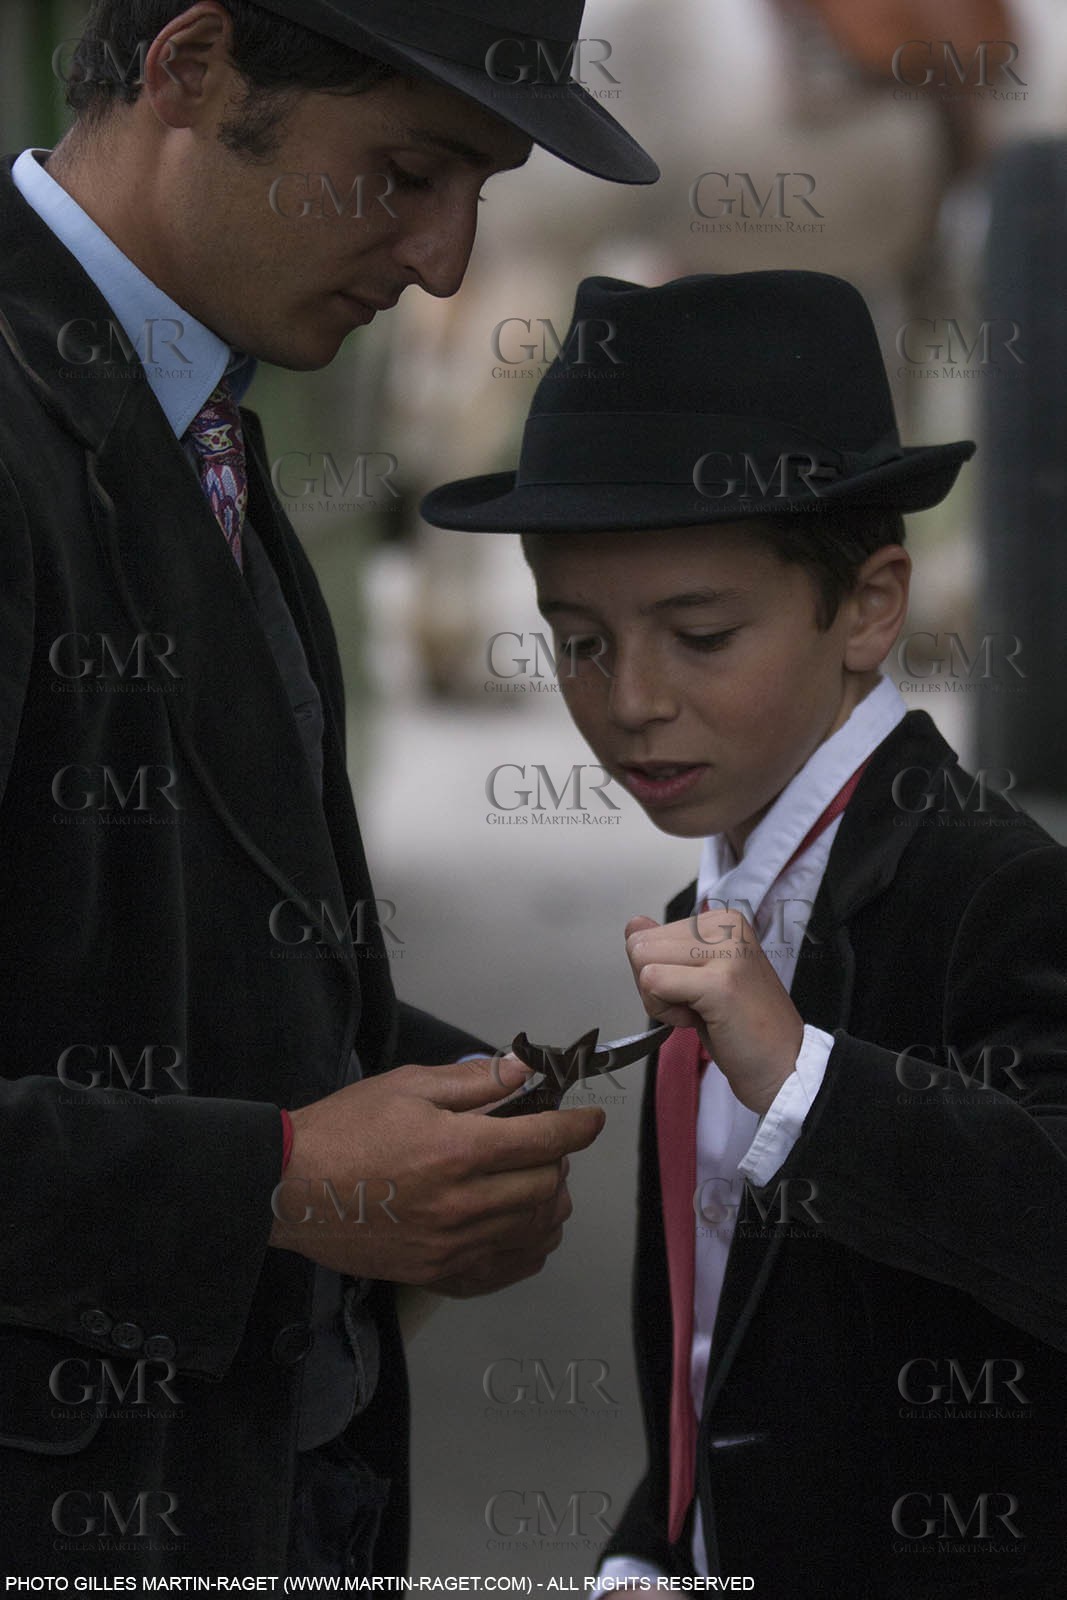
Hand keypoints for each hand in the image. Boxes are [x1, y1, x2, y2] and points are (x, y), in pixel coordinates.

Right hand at [270, 1058, 602, 1290]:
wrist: (290, 1188)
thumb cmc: (345, 1130)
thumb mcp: (408, 1086)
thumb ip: (474, 1082)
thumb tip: (524, 1069)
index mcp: (457, 1151)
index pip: (544, 1140)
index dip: (576, 1127)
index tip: (590, 1120)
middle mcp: (462, 1204)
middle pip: (547, 1187)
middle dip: (559, 1161)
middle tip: (545, 1145)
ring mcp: (452, 1247)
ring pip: (536, 1230)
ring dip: (549, 1202)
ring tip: (536, 1181)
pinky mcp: (439, 1274)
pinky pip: (509, 1270)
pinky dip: (529, 1247)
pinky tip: (524, 1227)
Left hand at [625, 911, 803, 1114]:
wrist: (783, 1066)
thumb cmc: (741, 1027)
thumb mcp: (697, 976)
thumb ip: (665, 948)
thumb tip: (633, 925)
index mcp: (721, 920)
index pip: (645, 935)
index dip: (659, 974)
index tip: (698, 992)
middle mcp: (725, 926)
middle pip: (639, 947)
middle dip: (656, 987)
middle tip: (699, 1006)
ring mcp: (726, 952)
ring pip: (643, 964)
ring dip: (661, 1002)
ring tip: (702, 1012)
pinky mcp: (720, 982)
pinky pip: (654, 984)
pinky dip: (667, 1013)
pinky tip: (700, 1021)